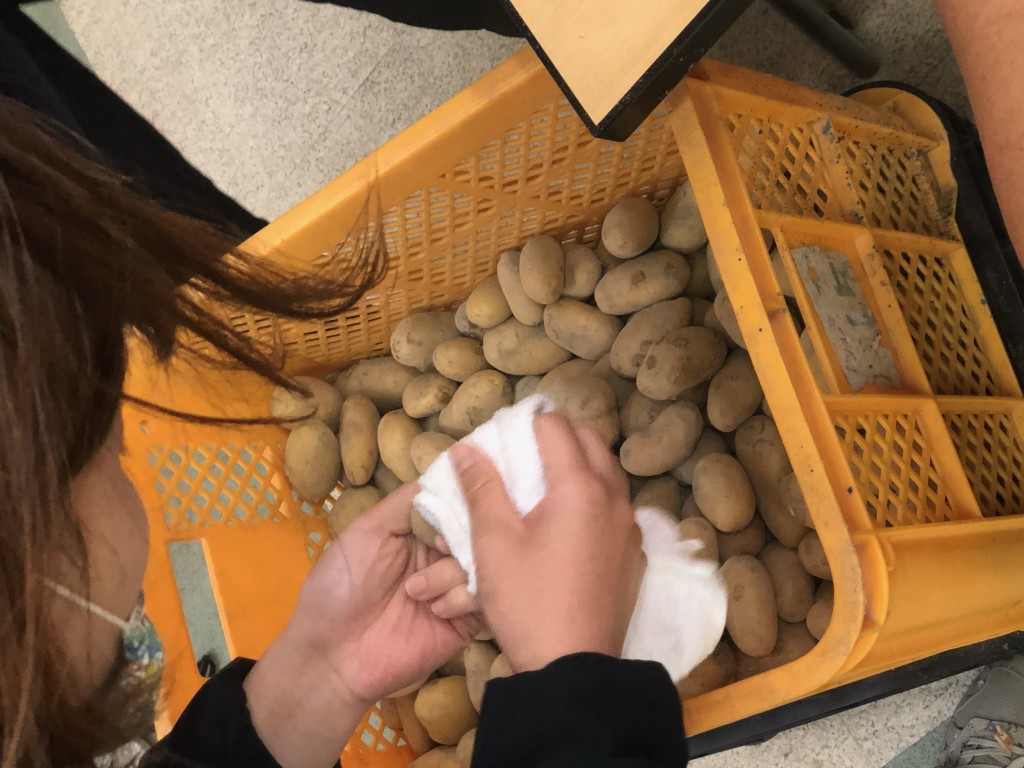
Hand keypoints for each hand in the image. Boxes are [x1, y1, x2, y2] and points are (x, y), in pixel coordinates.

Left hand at [245, 483, 480, 767]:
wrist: (332, 658)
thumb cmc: (340, 588)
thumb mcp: (366, 532)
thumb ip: (407, 501)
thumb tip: (450, 467)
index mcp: (421, 528)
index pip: (459, 501)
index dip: (466, 496)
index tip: (467, 496)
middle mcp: (444, 553)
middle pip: (479, 529)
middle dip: (465, 533)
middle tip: (439, 547)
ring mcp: (457, 586)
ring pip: (486, 562)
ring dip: (453, 573)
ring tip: (418, 593)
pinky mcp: (467, 620)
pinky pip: (486, 598)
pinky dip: (464, 598)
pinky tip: (435, 610)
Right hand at [451, 413, 644, 672]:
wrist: (573, 669)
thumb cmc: (528, 602)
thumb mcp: (493, 544)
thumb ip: (481, 488)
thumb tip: (466, 449)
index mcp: (579, 487)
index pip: (556, 426)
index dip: (526, 424)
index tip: (503, 438)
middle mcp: (614, 498)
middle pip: (589, 441)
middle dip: (557, 437)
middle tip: (522, 455)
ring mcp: (630, 527)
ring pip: (607, 473)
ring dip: (578, 465)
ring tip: (542, 487)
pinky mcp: (634, 554)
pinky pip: (616, 507)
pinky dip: (593, 497)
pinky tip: (566, 524)